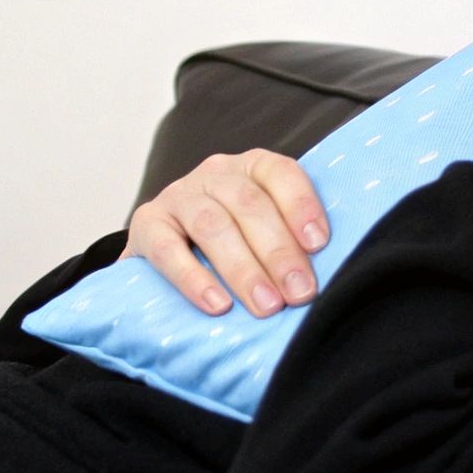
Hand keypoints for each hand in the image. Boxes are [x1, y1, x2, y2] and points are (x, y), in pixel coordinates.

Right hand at [119, 149, 329, 317]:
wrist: (169, 247)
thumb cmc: (235, 241)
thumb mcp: (263, 228)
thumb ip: (291, 239)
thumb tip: (324, 278)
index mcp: (252, 167)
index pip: (280, 173)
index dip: (301, 205)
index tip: (319, 244)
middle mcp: (215, 174)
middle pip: (249, 205)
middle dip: (279, 252)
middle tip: (300, 293)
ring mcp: (178, 195)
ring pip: (212, 225)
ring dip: (243, 269)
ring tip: (267, 306)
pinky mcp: (147, 224)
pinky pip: (168, 250)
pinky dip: (193, 279)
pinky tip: (217, 305)